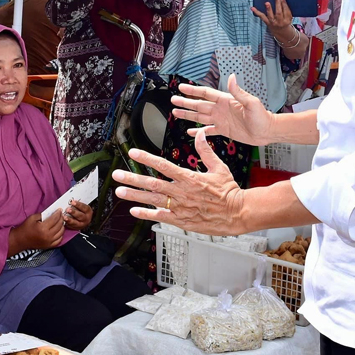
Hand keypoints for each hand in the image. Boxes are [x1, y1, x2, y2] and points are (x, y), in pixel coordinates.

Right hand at [8, 210, 65, 255]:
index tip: (60, 210)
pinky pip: (59, 240)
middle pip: (59, 225)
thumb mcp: (32, 218)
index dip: (58, 213)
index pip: (55, 219)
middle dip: (61, 218)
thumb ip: (42, 215)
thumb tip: (51, 212)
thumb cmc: (25, 228)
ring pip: (61, 232)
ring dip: (62, 226)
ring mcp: (49, 242)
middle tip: (61, 215)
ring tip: (60, 222)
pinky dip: (61, 234)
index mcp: (43, 228)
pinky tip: (59, 230)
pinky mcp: (49, 246)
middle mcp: (48, 235)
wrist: (20, 240)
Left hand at [62, 200, 92, 230]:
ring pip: (76, 223)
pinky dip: (67, 224)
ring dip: (69, 220)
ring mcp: (81, 224)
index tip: (72, 202)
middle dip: (74, 213)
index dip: (78, 205)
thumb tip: (70, 200)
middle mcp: (86, 219)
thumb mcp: (81, 206)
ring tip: (64, 217)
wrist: (83, 219)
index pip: (84, 208)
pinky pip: (71, 226)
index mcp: (88, 211)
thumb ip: (76, 204)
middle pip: (80, 216)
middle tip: (68, 209)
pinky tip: (63, 221)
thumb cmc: (80, 210)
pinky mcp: (76, 228)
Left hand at [111, 130, 245, 235]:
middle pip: (152, 183)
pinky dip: (146, 214)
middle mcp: (181, 192)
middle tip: (116, 175)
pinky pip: (160, 216)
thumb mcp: (219, 167)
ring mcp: (180, 207)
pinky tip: (133, 211)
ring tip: (119, 191)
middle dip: (132, 178)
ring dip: (134, 195)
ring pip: (153, 199)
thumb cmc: (230, 191)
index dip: (147, 159)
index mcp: (189, 177)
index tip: (133, 154)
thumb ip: (205, 150)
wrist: (239, 213)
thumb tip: (200, 134)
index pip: (163, 165)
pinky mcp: (182, 220)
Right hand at [171, 75, 274, 145]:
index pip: (206, 93)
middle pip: (199, 105)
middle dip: (185, 102)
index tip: (182, 87)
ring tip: (176, 113)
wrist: (267, 132)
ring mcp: (221, 120)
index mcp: (225, 101)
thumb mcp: (251, 103)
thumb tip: (231, 77)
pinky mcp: (223, 130)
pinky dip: (199, 132)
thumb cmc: (262, 116)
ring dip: (188, 115)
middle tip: (173, 100)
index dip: (193, 90)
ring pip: (200, 117)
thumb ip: (239, 92)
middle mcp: (220, 109)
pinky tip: (190, 132)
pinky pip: (208, 131)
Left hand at [252, 0, 295, 42]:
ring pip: (271, 16)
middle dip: (278, 4)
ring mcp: (273, 22)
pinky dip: (256, 12)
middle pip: (279, 13)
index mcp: (287, 19)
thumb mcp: (288, 16)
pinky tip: (252, 8)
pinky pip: (262, 17)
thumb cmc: (285, 21)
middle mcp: (280, 21)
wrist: (281, 32)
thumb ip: (285, 8)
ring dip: (268, 9)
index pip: (286, 10)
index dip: (284, 3)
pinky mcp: (267, 22)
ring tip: (267, 3)